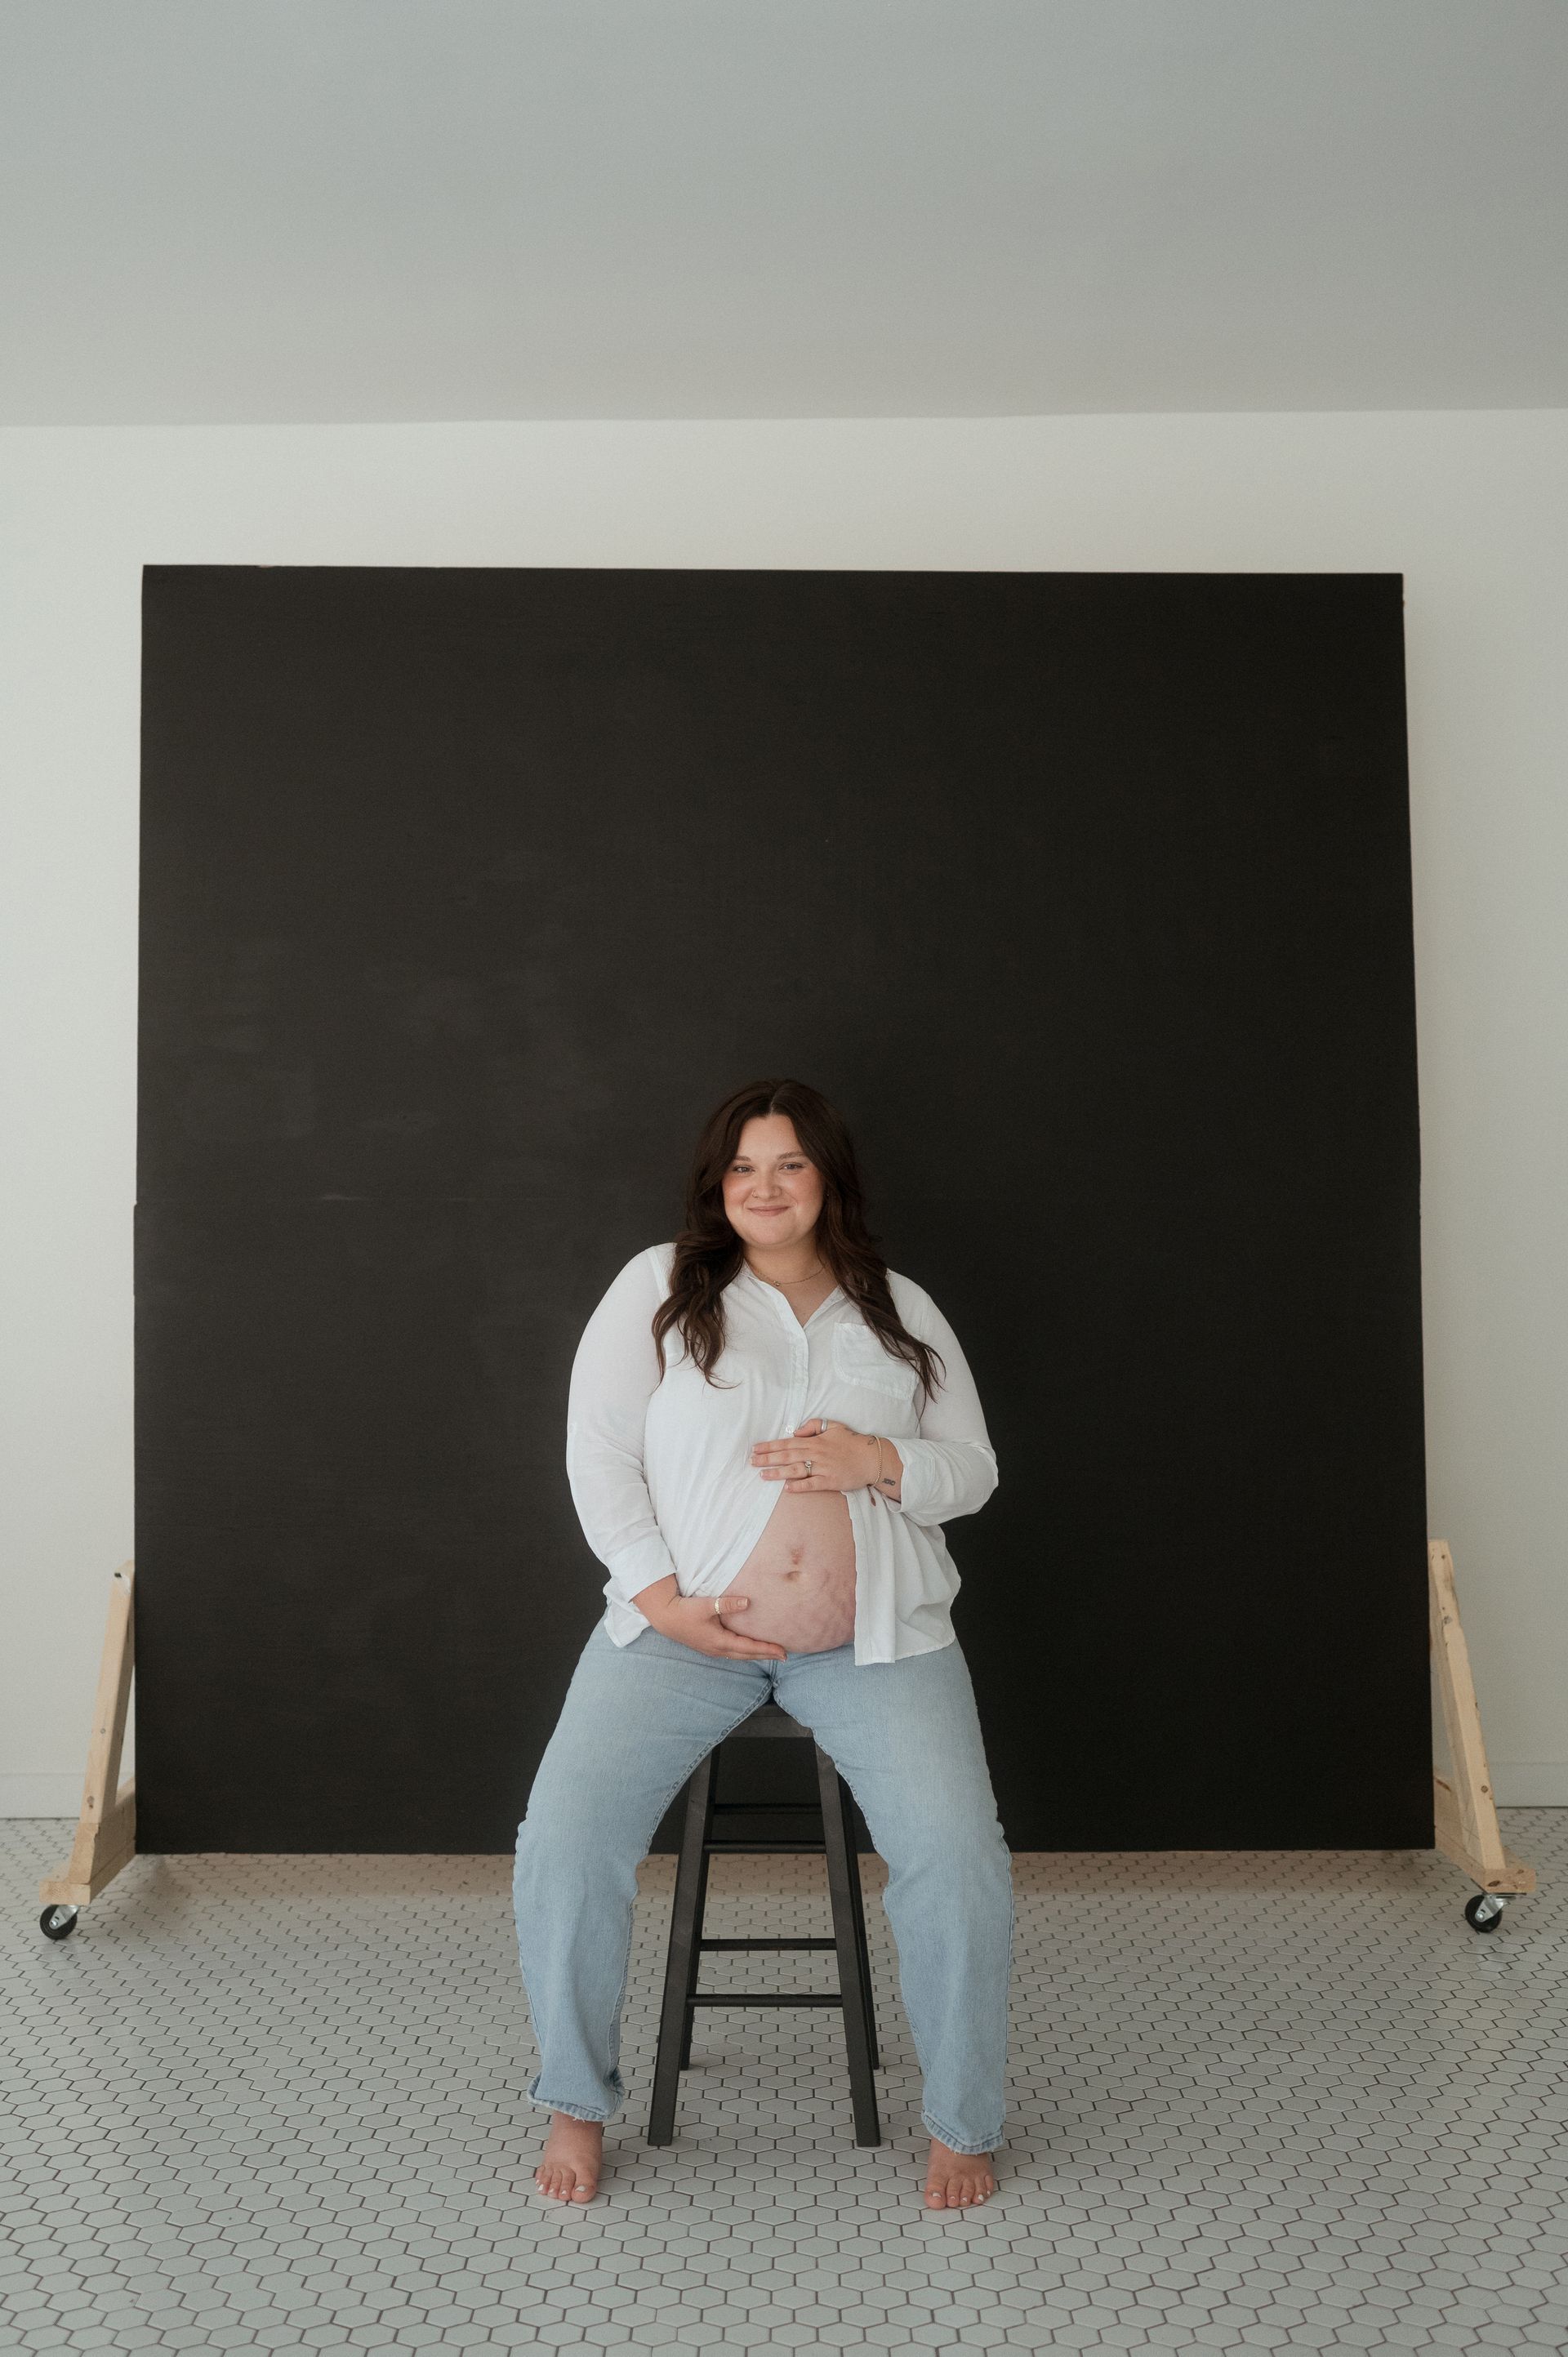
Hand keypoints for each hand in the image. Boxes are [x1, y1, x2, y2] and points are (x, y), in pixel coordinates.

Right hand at [632, 1573, 787, 1659]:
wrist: (666, 1618)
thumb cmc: (685, 1611)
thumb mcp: (707, 1605)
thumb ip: (727, 1604)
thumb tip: (747, 1602)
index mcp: (720, 1641)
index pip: (749, 1648)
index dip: (767, 1649)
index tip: (783, 1651)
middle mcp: (718, 1650)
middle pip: (747, 1655)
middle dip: (766, 1655)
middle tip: (784, 1655)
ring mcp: (713, 1650)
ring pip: (740, 1655)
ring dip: (756, 1654)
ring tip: (771, 1653)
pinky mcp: (709, 1647)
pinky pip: (733, 1653)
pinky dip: (745, 1652)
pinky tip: (749, 1649)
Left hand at [749, 1417, 880, 1493]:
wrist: (871, 1458)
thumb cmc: (852, 1442)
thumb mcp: (833, 1426)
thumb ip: (813, 1425)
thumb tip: (795, 1431)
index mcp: (815, 1441)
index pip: (787, 1442)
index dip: (770, 1446)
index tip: (756, 1449)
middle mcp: (816, 1454)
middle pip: (787, 1456)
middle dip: (768, 1459)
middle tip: (752, 1462)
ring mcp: (823, 1468)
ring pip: (796, 1470)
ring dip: (778, 1473)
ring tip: (763, 1475)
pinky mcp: (830, 1481)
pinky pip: (811, 1484)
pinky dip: (799, 1486)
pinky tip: (787, 1489)